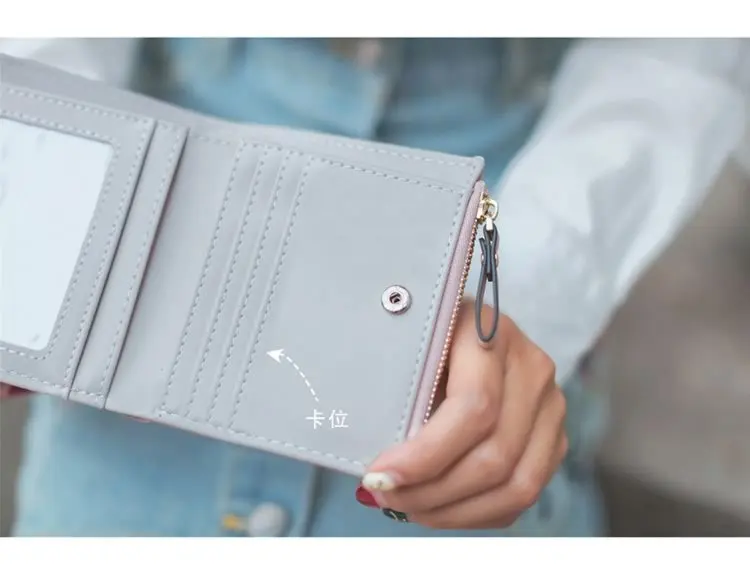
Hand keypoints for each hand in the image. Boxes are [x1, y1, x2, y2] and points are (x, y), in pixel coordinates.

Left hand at [358, 299, 567, 529]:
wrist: (462, 331)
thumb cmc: (425, 340)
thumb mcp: (409, 350)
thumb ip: (403, 399)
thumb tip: (381, 472)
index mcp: (492, 333)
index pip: (474, 408)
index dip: (426, 454)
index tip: (380, 475)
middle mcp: (533, 369)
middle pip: (496, 455)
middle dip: (432, 491)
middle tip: (385, 494)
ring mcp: (550, 406)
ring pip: (516, 485)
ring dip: (453, 510)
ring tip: (408, 506)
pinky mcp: (553, 439)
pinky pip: (522, 495)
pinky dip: (475, 513)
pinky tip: (437, 507)